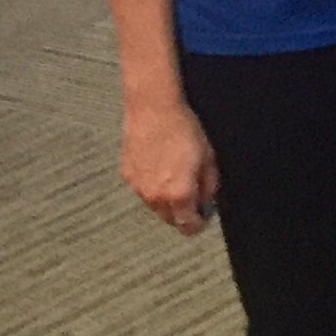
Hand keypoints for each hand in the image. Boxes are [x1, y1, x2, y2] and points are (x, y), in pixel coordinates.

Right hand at [122, 90, 219, 232]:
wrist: (153, 109)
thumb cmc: (184, 130)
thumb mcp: (208, 158)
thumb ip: (209, 186)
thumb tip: (205, 200)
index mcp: (179, 194)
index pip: (187, 226)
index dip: (198, 225)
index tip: (203, 218)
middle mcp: (155, 196)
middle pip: (169, 219)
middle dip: (182, 213)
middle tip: (191, 196)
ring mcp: (138, 187)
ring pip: (154, 206)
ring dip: (165, 200)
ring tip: (173, 177)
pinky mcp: (126, 175)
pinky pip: (142, 190)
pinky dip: (151, 186)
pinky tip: (158, 167)